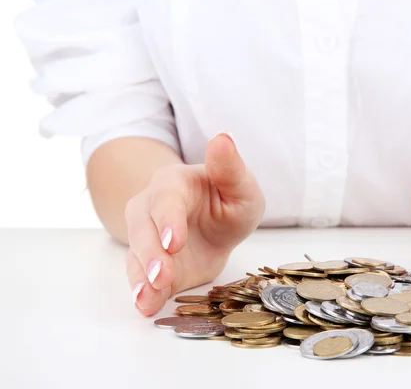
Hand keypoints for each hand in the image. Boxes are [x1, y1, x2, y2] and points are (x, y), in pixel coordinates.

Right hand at [126, 133, 264, 315]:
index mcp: (174, 183)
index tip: (174, 241)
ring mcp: (146, 237)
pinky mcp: (149, 264)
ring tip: (148, 297)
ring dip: (141, 278)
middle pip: (143, 229)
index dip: (168, 220)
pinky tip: (145, 306)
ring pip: (136, 255)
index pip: (166, 199)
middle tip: (162, 276)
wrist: (218, 225)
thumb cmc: (230, 199)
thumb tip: (223, 138)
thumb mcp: (240, 185)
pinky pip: (139, 277)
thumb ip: (230, 168)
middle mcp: (152, 208)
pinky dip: (142, 293)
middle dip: (151, 254)